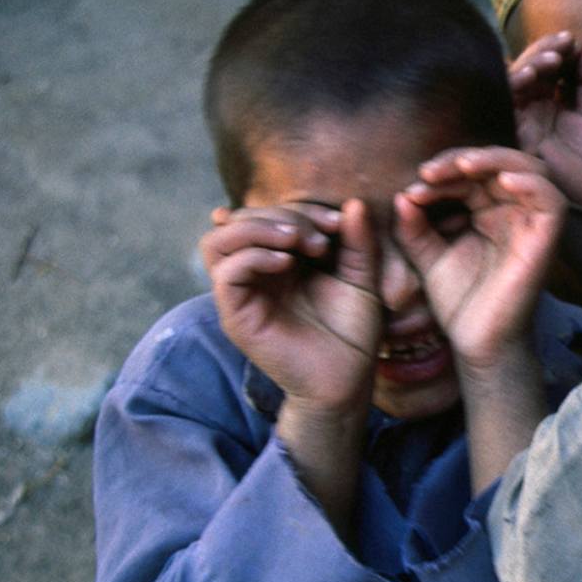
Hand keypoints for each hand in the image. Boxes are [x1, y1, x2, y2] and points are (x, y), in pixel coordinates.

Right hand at [200, 201, 381, 414]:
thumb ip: (357, 241)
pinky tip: (286, 263)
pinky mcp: (236, 315)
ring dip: (258, 228)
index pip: (269, 214)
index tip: (340, 222)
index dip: (302, 208)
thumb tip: (353, 202)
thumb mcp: (362, 277)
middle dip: (284, 215)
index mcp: (280, 259)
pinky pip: (225, 273)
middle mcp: (255, 272)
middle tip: (322, 237)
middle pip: (241, 219)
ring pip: (218, 241)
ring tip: (298, 241)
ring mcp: (242, 293)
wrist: (347, 378)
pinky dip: (252, 256)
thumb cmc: (352, 330)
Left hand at [396, 148, 565, 369]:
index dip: (443, 170)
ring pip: (530, 170)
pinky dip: (532, 183)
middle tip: (430, 171)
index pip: (471, 172)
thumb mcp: (426, 256)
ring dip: (496, 160)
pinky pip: (552, 200)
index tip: (413, 187)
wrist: (479, 342)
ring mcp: (532, 224)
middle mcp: (513, 211)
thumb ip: (413, 226)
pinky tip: (503, 181)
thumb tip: (403, 194)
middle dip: (463, 159)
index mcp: (488, 211)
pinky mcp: (547, 239)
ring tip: (463, 166)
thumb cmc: (459, 301)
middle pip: (500, 162)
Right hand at [509, 32, 581, 207]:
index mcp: (550, 99)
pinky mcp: (505, 128)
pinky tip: (531, 75)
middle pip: (529, 66)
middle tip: (564, 43)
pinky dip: (515, 84)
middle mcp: (529, 104)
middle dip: (545, 50)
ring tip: (552, 58)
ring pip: (514, 78)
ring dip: (530, 63)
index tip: (574, 40)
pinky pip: (503, 100)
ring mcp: (516, 115)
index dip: (558, 48)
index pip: (549, 64)